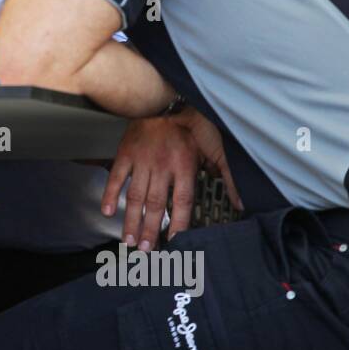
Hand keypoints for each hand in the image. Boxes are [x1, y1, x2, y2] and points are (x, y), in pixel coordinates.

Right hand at [101, 107, 241, 250]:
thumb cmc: (189, 124)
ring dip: (131, 220)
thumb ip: (228, 176)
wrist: (162, 99)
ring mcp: (141, 162)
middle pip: (155, 205)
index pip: (182, 202)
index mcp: (184, 167)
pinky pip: (117, 177)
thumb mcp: (214, 148)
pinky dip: (111, 194)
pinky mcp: (126, 154)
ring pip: (135, 196)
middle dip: (150, 230)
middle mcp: (162, 167)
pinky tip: (108, 210)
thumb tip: (241, 202)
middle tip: (145, 249)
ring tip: (128, 239)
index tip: (174, 242)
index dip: (178, 224)